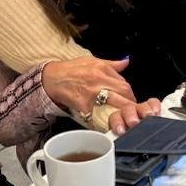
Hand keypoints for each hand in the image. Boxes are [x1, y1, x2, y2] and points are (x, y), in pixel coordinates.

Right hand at [40, 57, 160, 134]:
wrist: (52, 79)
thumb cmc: (71, 70)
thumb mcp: (92, 61)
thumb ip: (111, 64)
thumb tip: (126, 62)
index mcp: (103, 70)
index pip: (125, 84)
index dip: (131, 95)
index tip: (132, 102)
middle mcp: (99, 81)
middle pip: (124, 94)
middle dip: (131, 106)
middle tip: (133, 114)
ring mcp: (92, 94)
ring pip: (115, 105)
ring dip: (122, 114)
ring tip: (124, 120)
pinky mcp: (84, 106)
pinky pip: (99, 116)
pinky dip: (104, 121)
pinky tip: (108, 124)